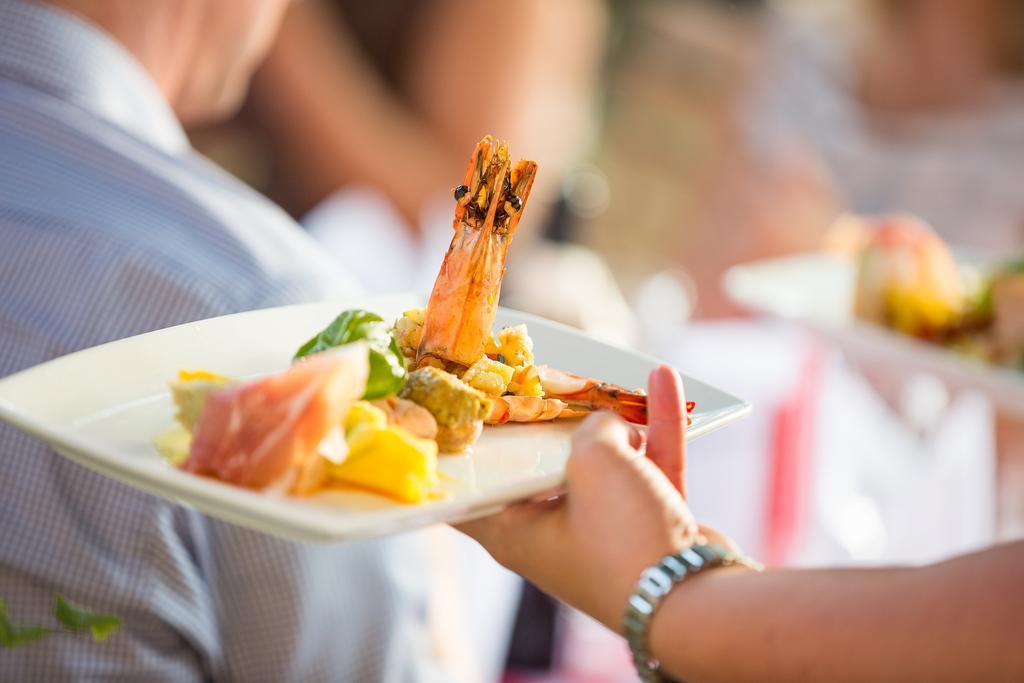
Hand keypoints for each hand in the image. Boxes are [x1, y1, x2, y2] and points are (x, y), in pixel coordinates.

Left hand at [457, 365, 735, 631]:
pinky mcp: (650, 529)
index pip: (471, 495)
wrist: (697, 599)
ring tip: (610, 373)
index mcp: (516, 532)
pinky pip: (647, 469)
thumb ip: (593, 428)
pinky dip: (655, 429)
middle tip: (541, 378)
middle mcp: (553, 534)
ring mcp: (604, 533)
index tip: (460, 415)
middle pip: (541, 468)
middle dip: (548, 423)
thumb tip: (609, 425)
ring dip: (612, 419)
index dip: (462, 458)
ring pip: (603, 464)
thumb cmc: (622, 535)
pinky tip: (663, 381)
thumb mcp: (594, 461)